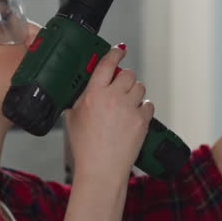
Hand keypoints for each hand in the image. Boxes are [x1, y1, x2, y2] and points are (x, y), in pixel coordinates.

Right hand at [67, 44, 152, 179]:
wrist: (101, 169)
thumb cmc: (85, 148)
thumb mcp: (72, 119)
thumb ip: (78, 100)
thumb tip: (83, 90)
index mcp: (93, 94)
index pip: (107, 64)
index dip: (114, 54)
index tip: (119, 51)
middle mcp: (112, 97)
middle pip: (127, 74)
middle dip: (125, 79)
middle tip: (120, 88)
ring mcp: (129, 109)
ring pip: (140, 87)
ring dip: (135, 92)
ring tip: (127, 105)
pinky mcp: (142, 121)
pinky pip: (149, 105)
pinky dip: (143, 109)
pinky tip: (135, 116)